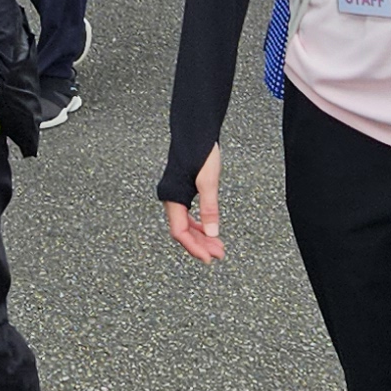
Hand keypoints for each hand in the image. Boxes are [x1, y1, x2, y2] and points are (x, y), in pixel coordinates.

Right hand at [163, 142, 225, 264]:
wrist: (195, 131)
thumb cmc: (200, 152)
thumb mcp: (208, 181)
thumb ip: (210, 208)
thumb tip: (213, 233)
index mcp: (173, 198)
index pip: (180, 232)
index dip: (194, 248)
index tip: (209, 258)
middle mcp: (171, 199)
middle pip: (183, 231)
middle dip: (201, 244)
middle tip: (219, 254)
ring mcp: (175, 195)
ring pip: (186, 224)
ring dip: (201, 236)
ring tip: (218, 246)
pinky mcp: (182, 191)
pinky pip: (188, 215)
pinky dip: (199, 225)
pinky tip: (209, 230)